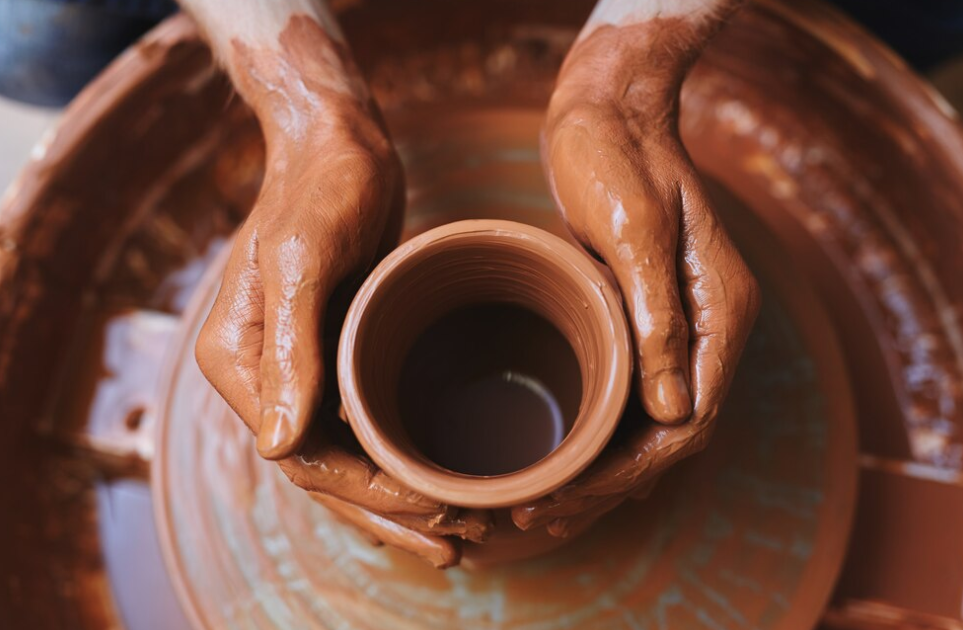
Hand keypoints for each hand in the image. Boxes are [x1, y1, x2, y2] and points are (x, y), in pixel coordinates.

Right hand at [194, 101, 486, 565]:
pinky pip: (361, 422)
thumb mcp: (302, 261)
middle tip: (452, 546)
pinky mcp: (335, 351)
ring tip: (455, 530)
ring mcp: (299, 366)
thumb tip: (281, 449)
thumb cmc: (318, 188)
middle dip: (385, 516)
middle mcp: (263, 374)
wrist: (336, 143)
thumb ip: (291, 352)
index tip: (434, 511)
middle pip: (323, 472)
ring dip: (394, 497)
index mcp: (240, 361)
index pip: (302, 457)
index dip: (368, 496)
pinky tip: (434, 475)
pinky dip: (395, 456)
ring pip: (345, 456)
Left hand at [517, 23, 759, 531]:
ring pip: (650, 423)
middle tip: (540, 514)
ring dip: (601, 469)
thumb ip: (661, 319)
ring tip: (541, 503)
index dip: (631, 469)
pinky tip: (563, 455)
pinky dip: (598, 434)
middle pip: (670, 434)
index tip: (573, 497)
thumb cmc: (618, 160)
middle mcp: (707, 329)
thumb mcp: (635, 232)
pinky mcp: (643, 318)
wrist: (609, 113)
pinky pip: (629, 395)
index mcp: (721, 313)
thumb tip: (675, 410)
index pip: (689, 422)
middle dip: (609, 482)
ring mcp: (678, 325)